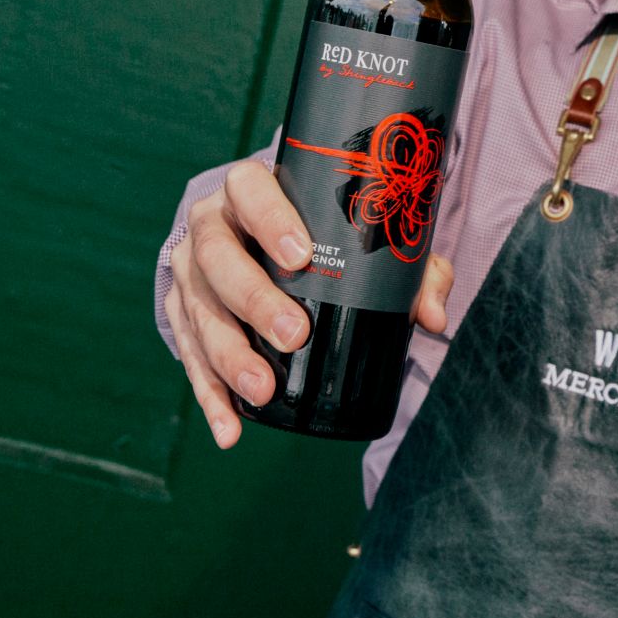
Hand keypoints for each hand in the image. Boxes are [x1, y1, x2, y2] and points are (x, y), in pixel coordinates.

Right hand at [163, 159, 453, 447]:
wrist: (254, 231)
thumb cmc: (319, 229)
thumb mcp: (362, 235)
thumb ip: (408, 267)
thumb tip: (434, 316)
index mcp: (248, 189)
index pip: (249, 189)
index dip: (270, 219)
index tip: (300, 256)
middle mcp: (210, 225)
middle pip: (218, 258)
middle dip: (253, 300)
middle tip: (293, 335)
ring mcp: (190, 270)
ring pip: (199, 310)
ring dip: (229, 356)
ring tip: (263, 391)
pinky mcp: (182, 311)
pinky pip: (190, 355)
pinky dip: (210, 394)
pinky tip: (230, 427)